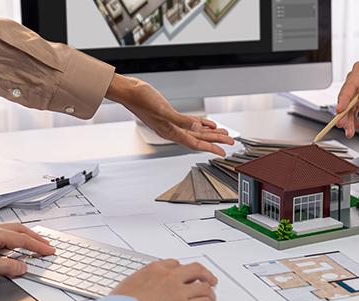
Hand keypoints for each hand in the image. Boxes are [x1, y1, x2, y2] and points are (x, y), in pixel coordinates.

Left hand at [0, 223, 54, 276]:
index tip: (49, 251)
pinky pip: (1, 232)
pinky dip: (12, 237)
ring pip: (9, 229)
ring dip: (24, 236)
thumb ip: (5, 267)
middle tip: (47, 245)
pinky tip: (10, 245)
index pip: (22, 239)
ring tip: (33, 243)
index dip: (38, 246)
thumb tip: (22, 266)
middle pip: (18, 229)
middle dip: (35, 237)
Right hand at [107, 75, 233, 156]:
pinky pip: (189, 123)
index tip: (224, 152)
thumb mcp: (163, 110)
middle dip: (215, 141)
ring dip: (210, 133)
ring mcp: (171, 123)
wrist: (128, 91)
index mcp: (170, 131)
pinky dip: (200, 124)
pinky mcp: (169, 115)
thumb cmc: (141, 100)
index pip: (195, 143)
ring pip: (195, 132)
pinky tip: (208, 124)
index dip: (211, 148)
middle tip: (230, 142)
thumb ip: (181, 120)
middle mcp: (172, 130)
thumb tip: (198, 128)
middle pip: (198, 139)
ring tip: (223, 134)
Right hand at [112, 259, 218, 300]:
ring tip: (211, 297)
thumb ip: (141, 282)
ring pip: (204, 287)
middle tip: (209, 279)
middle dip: (205, 274)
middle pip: (196, 270)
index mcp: (155, 269)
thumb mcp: (128, 284)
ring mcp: (178, 292)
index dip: (182, 270)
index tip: (185, 274)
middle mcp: (170, 277)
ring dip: (209, 293)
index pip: (175, 264)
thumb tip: (142, 287)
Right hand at [336, 55, 358, 137]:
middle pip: (346, 98)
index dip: (343, 99)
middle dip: (344, 113)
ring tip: (351, 131)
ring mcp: (357, 89)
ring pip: (349, 107)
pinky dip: (356, 119)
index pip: (349, 85)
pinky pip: (355, 110)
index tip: (340, 110)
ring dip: (349, 120)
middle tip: (344, 125)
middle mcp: (356, 79)